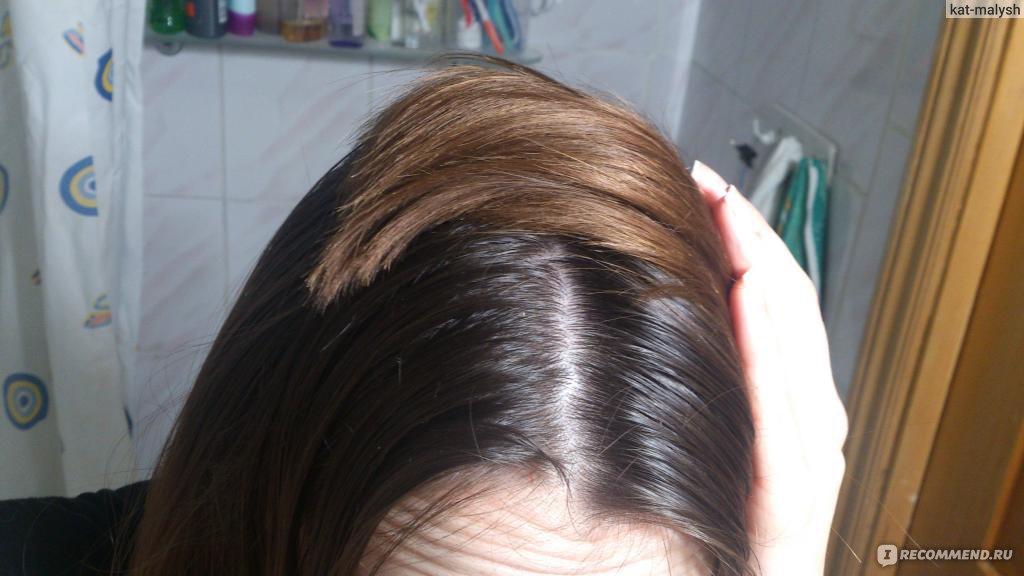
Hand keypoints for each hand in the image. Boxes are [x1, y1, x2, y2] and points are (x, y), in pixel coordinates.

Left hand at [691, 161, 847, 574]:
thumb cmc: (706, 519)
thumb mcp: (708, 427)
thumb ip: (706, 366)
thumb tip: (664, 292)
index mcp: (785, 403)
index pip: (774, 301)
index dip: (748, 238)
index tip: (707, 188)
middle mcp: (805, 424)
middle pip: (792, 312)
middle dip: (756, 241)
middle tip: (714, 186)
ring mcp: (804, 462)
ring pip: (797, 350)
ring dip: (765, 278)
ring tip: (734, 222)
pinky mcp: (788, 502)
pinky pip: (782, 417)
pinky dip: (768, 352)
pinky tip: (746, 300)